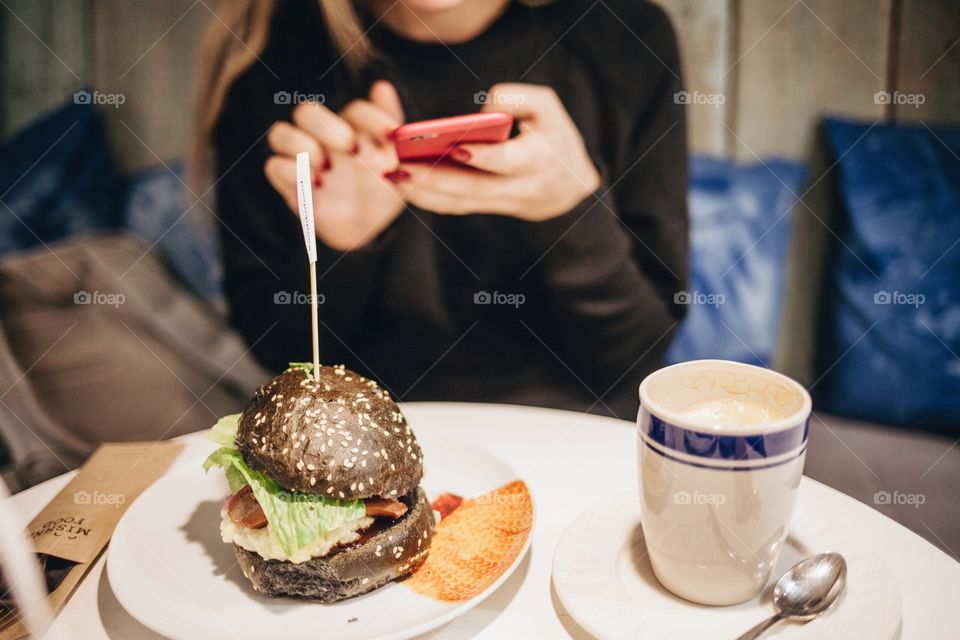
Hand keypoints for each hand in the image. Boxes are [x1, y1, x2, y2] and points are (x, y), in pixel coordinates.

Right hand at [264, 81, 405, 250]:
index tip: (392, 136)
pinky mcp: (291, 186)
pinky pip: (274, 167)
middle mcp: (323, 140)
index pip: (355, 111)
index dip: (372, 119)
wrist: (371, 228)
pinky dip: (292, 172)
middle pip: (306, 112)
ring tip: (327, 167)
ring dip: (302, 146)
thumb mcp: (397, 162)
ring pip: (279, 134)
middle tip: (351, 148)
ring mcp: (304, 161)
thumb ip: (390, 126)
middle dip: (327, 126)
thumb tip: (381, 86)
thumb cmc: (382, 190)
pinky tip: (317, 186)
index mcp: (353, 129)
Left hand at [396, 83, 599, 221]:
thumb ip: (516, 99)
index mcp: (537, 159)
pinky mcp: (484, 207)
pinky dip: (424, 197)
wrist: (566, 187)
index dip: (485, 157)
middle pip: (471, 188)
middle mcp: (517, 187)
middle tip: (400, 165)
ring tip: (390, 174)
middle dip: (434, 178)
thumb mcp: (549, 107)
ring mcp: (498, 202)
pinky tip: (398, 181)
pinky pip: (452, 206)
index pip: (509, 163)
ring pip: (457, 202)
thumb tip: (479, 111)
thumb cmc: (554, 136)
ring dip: (422, 192)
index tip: (458, 147)